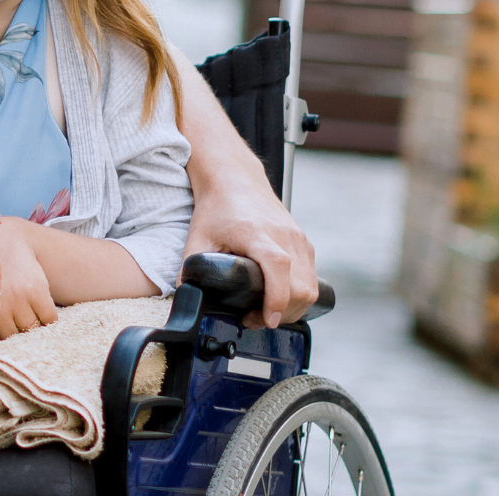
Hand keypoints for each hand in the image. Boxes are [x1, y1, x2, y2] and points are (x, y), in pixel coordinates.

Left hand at [0, 222, 56, 348]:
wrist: (4, 237)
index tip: (0, 331)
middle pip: (12, 340)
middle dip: (14, 334)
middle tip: (15, 322)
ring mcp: (17, 300)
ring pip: (31, 331)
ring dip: (33, 328)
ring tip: (28, 315)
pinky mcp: (37, 290)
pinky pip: (49, 319)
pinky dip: (49, 319)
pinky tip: (40, 308)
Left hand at [182, 184, 316, 327]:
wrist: (236, 179)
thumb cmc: (217, 208)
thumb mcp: (197, 238)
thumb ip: (190, 269)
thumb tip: (186, 298)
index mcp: (257, 233)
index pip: (278, 267)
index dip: (277, 299)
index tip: (268, 320)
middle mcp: (284, 235)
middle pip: (301, 286)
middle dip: (283, 313)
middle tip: (254, 319)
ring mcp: (298, 238)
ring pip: (311, 286)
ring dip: (293, 308)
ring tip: (266, 313)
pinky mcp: (304, 242)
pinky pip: (311, 277)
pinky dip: (299, 295)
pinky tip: (278, 299)